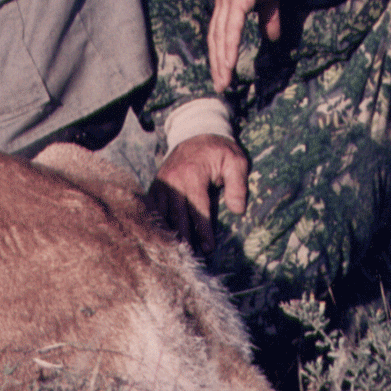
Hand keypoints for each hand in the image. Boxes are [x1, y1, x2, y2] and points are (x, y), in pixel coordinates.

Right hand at [147, 134, 249, 254]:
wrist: (197, 131)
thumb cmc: (219, 150)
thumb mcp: (236, 161)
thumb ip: (238, 185)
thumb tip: (238, 210)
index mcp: (192, 175)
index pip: (197, 209)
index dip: (202, 231)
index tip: (208, 249)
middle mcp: (173, 180)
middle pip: (177, 216)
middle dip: (185, 238)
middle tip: (191, 259)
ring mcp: (161, 182)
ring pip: (162, 214)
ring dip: (169, 233)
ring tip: (177, 253)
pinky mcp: (156, 184)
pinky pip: (153, 207)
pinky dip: (157, 222)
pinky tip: (163, 237)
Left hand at [208, 0, 289, 92]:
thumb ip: (268, 17)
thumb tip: (272, 38)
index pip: (219, 31)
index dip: (220, 53)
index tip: (224, 73)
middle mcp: (223, 0)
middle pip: (215, 37)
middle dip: (217, 63)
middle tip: (220, 86)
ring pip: (221, 36)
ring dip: (221, 61)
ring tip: (224, 82)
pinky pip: (232, 26)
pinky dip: (229, 46)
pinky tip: (229, 64)